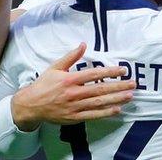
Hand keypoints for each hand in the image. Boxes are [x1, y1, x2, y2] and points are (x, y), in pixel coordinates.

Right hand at [12, 43, 135, 130]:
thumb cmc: (43, 85)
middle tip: (132, 83)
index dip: (110, 72)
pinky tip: (117, 109)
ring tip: (129, 96)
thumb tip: (83, 44)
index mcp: (70, 79)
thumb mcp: (55, 67)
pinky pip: (92, 115)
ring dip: (115, 99)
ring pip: (99, 103)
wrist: (30, 105)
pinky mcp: (74, 117)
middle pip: (100, 89)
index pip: (94, 74)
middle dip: (118, 86)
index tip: (122, 70)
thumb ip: (71, 56)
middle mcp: (73, 93)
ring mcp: (74, 106)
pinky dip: (105, 113)